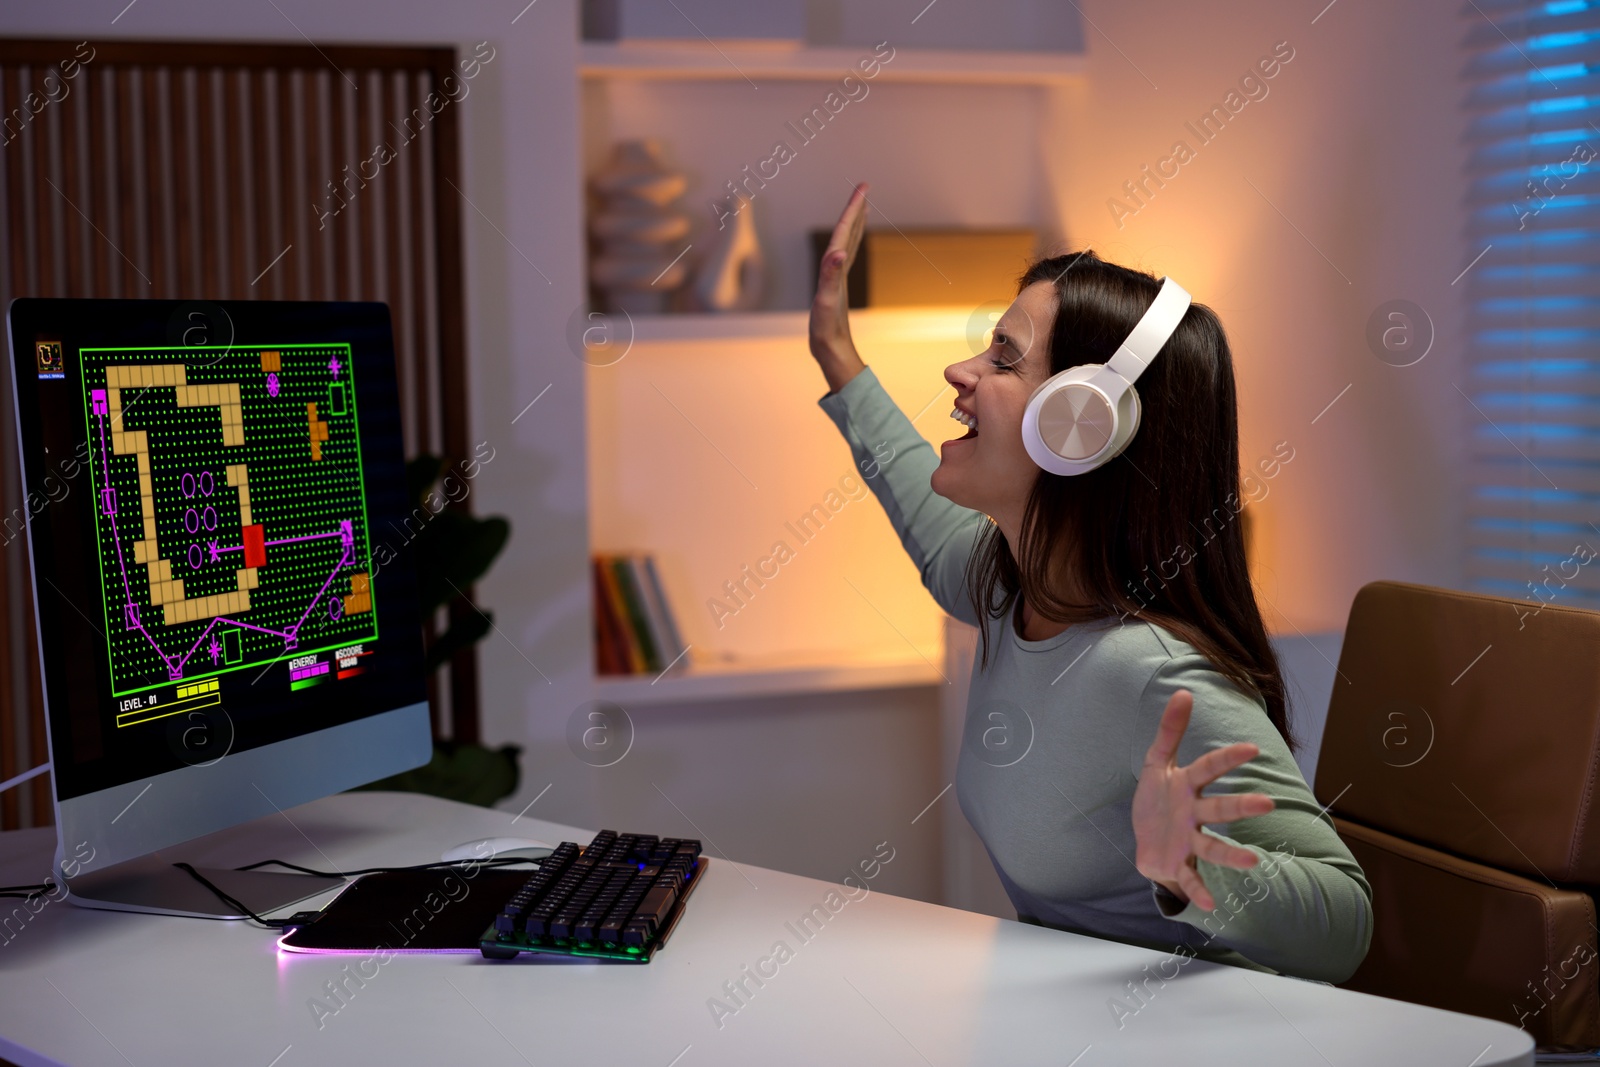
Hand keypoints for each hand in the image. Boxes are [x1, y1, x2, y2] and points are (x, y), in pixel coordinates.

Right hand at [809, 183, 868, 390]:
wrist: (832, 350)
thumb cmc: (827, 329)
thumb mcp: (825, 302)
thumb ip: (830, 278)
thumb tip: (837, 254)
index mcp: (838, 268)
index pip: (846, 231)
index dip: (853, 208)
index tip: (863, 187)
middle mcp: (841, 269)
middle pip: (850, 233)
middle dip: (855, 209)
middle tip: (863, 188)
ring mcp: (839, 278)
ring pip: (848, 244)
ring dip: (852, 224)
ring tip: (857, 209)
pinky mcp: (834, 287)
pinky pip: (841, 258)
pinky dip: (844, 244)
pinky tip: (843, 245)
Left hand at [1131, 688, 1275, 911]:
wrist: (1144, 839)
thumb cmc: (1157, 798)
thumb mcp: (1156, 762)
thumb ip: (1170, 730)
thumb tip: (1185, 692)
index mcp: (1187, 786)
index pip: (1207, 769)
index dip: (1226, 759)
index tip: (1251, 748)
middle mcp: (1194, 814)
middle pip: (1218, 808)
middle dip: (1240, 807)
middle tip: (1267, 804)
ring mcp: (1188, 840)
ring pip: (1212, 846)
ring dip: (1231, 854)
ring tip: (1252, 862)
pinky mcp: (1177, 863)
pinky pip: (1190, 877)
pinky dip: (1199, 891)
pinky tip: (1211, 904)